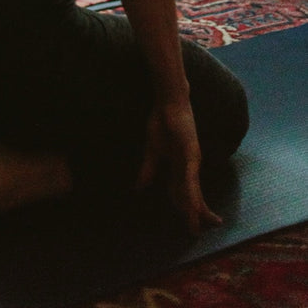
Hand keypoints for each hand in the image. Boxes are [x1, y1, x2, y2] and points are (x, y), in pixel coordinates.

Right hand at [136, 100, 221, 234]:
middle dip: (195, 215)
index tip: (192, 227)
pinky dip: (189, 188)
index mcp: (182, 167)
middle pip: (193, 196)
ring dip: (192, 209)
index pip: (186, 193)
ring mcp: (191, 158)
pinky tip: (190, 200)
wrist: (168, 101)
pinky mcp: (189, 150)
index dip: (188, 210)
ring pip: (191, 189)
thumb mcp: (152, 150)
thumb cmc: (161, 122)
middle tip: (196, 233)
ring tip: (195, 224)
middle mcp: (190, 166)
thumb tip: (138, 188)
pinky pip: (188, 174)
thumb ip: (148, 169)